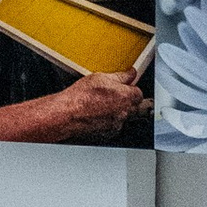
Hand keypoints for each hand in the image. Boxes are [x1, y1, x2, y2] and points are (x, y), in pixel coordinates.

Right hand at [36, 68, 150, 140]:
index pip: (139, 93)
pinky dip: (108, 121)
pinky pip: (113, 126)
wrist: (67, 114)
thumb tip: (129, 73)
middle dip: (127, 101)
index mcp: (126, 97)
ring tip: (101, 105)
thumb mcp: (100, 77)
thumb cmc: (81, 97)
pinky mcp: (108, 133)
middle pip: (134, 107)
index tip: (125, 86)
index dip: (131, 89)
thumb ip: (120, 76)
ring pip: (123, 117)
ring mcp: (117, 124)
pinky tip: (97, 114)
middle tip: (114, 96)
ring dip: (117, 112)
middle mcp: (124, 112)